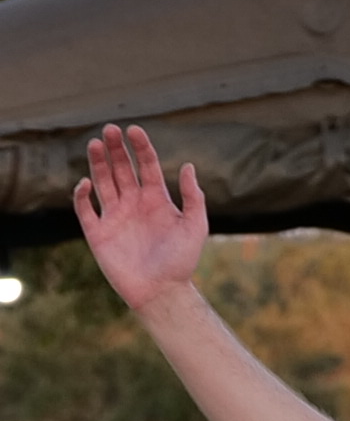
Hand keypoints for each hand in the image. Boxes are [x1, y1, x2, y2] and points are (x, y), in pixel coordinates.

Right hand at [71, 125, 210, 309]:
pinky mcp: (98, 233)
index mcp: (157, 199)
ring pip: (102, 182)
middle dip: (115, 149)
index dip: (140, 147)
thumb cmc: (182, 260)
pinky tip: (86, 182)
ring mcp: (115, 216)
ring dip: (98, 164)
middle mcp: (134, 204)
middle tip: (109, 129)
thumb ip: (193, 196)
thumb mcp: (195, 225)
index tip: (134, 129)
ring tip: (95, 143)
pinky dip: (83, 195)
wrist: (162, 291)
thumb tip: (188, 165)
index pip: (146, 166)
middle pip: (121, 169)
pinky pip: (86, 210)